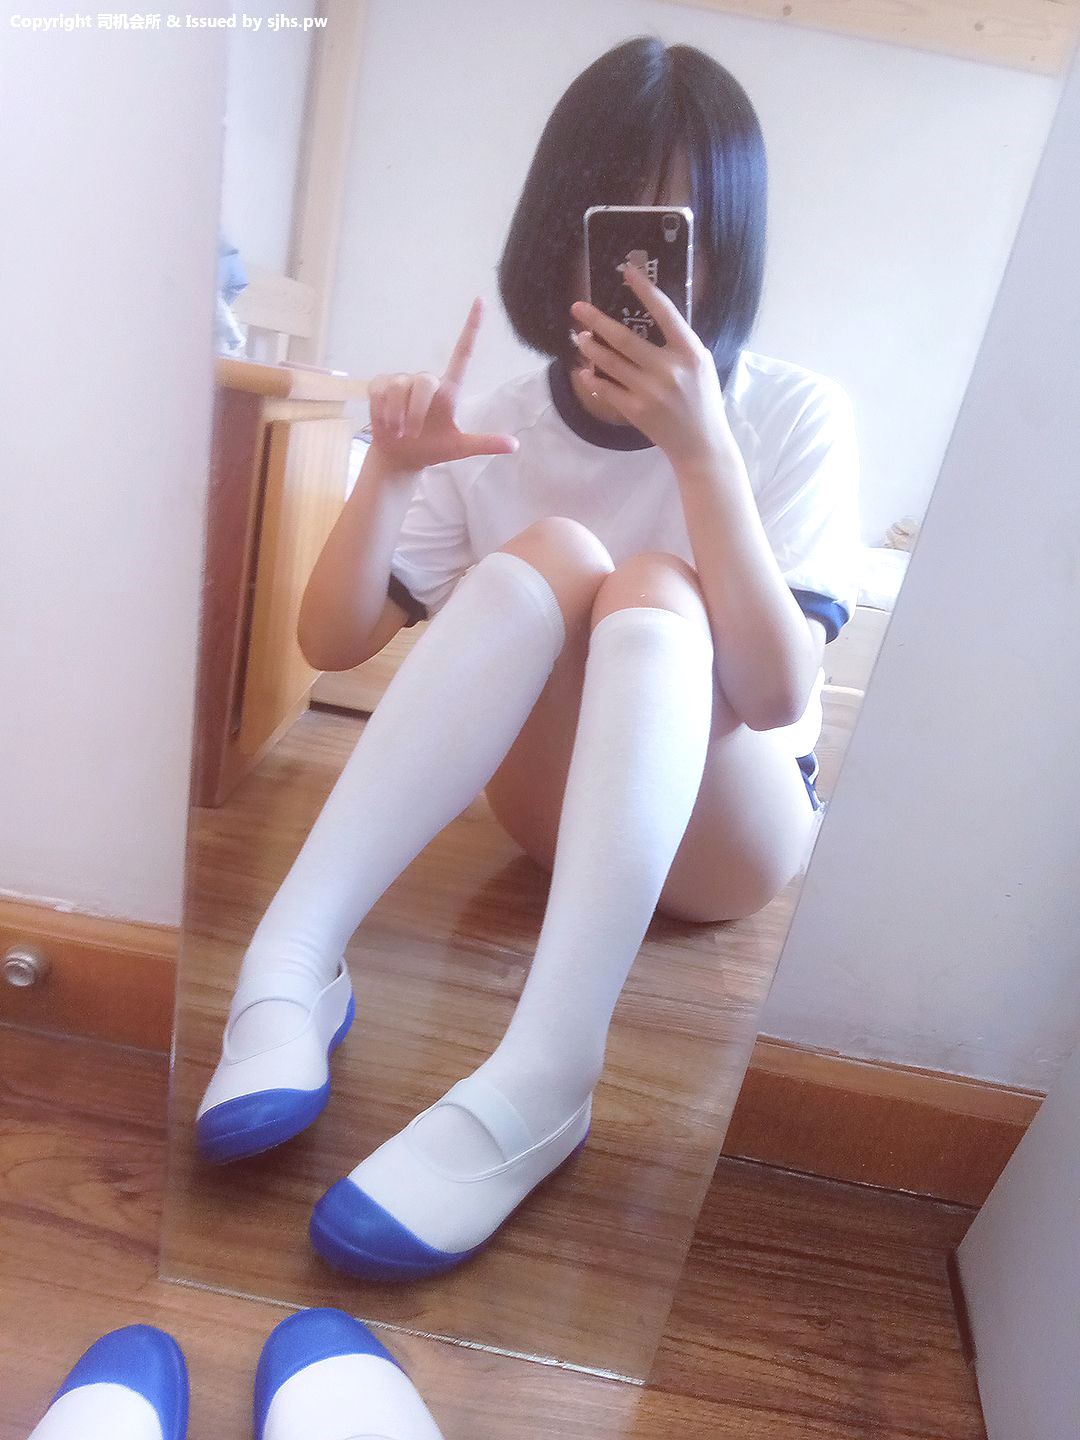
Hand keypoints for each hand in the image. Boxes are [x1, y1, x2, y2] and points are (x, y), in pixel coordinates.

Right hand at [367, 299, 517, 472]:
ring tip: (398, 432)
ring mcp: (403, 379)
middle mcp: (428, 379)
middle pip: (424, 383)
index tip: (481, 300)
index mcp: (449, 389)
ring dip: (396, 416)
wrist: (401, 455)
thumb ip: (484, 443)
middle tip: (411, 435)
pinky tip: (384, 422)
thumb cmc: (432, 448)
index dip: (471, 326)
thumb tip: (515, 445)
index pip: (463, 352)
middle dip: (415, 412)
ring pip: (398, 388)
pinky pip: (380, 390)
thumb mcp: (459, 449)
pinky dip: (381, 411)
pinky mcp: (382, 384)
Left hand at [570, 264, 737, 473]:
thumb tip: (652, 314)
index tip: (626, 271)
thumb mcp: (701, 365)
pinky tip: (583, 370)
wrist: (701, 444)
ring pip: (610, 363)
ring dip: (590, 348)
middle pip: (625, 338)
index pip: (665, 312)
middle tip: (577, 308)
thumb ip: (679, 342)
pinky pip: (606, 389)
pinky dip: (592, 378)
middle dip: (596, 320)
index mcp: (690, 352)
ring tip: (579, 337)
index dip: (644, 289)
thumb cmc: (702, 400)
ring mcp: (651, 392)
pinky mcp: (637, 411)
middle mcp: (670, 369)